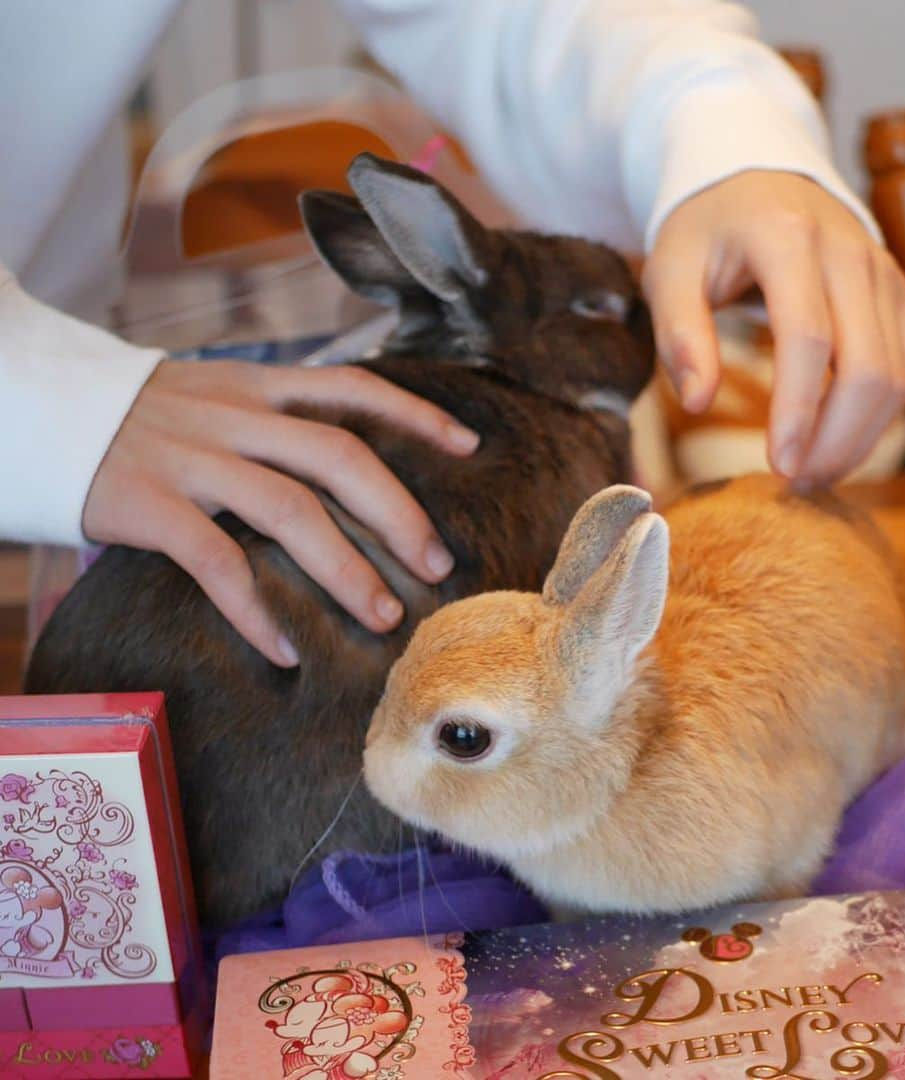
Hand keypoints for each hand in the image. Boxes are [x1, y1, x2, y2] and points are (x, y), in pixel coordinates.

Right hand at [83, 360, 479, 666]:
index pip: (351, 387)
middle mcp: (230, 416)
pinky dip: (256, 612)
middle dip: (398, 513)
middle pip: (337, 457)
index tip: (468, 445)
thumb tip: (330, 465)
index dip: (415, 413)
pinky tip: (284, 653)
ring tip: (385, 617)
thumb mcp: (205, 394)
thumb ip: (265, 417)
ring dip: (346, 570)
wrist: (30, 402)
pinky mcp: (145, 503)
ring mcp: (188, 458)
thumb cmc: (129, 416)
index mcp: (252, 385)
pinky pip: (215, 562)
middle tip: (437, 565)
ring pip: (289, 511)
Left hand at [642, 171, 904, 483]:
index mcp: (787, 237)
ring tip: (813, 475)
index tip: (779, 465)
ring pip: (898, 374)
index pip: (808, 337)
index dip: (798, 410)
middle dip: (837, 439)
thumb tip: (699, 402)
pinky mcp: (896, 292)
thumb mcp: (669, 270)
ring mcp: (882, 270)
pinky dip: (877, 417)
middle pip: (869, 365)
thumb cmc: (705, 231)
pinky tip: (836, 445)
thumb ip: (679, 334)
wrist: (758, 176)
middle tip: (796, 484)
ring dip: (862, 437)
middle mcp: (850, 250)